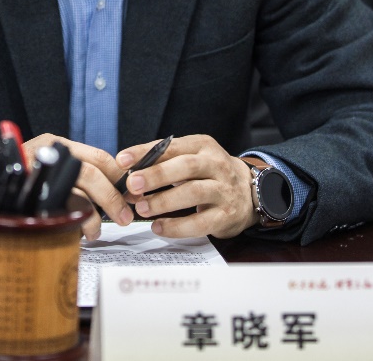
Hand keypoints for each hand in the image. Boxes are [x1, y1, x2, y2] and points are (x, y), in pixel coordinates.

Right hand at [23, 133, 134, 240]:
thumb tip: (119, 188)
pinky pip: (57, 213)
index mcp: (58, 144)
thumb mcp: (51, 164)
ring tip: (95, 232)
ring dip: (91, 218)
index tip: (133, 194)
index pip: (99, 157)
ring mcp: (35, 175)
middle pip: (90, 175)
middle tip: (124, 217)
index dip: (120, 177)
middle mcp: (46, 155)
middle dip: (112, 199)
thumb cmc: (25, 176)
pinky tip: (76, 233)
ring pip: (74, 195)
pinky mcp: (25, 195)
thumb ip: (80, 172)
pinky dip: (71, 225)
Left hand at [116, 134, 255, 238]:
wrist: (250, 192)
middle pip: (186, 166)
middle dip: (156, 175)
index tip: (122, 160)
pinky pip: (200, 222)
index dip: (145, 152)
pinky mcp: (226, 215)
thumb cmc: (210, 174)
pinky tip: (159, 227)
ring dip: (164, 201)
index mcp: (202, 146)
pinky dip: (177, 226)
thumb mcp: (191, 159)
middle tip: (132, 184)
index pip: (171, 146)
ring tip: (142, 208)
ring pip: (193, 192)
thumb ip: (163, 163)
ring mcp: (223, 190)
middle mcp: (216, 165)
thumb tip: (127, 174)